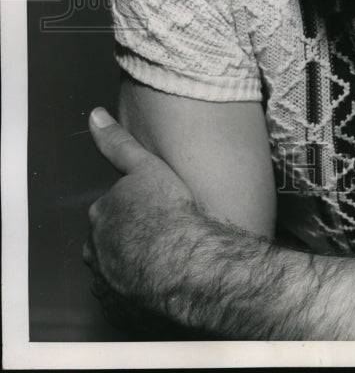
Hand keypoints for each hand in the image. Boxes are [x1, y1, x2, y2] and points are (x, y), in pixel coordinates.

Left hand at [84, 107, 198, 329]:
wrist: (184, 264)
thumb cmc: (168, 213)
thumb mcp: (145, 165)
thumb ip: (118, 143)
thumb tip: (95, 116)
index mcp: (99, 217)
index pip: (111, 211)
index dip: (136, 210)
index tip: (156, 211)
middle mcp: (96, 253)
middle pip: (110, 243)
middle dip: (129, 240)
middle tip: (163, 235)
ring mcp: (108, 286)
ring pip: (118, 272)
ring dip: (135, 267)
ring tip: (168, 260)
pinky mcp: (124, 313)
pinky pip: (130, 301)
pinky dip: (143, 293)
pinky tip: (167, 283)